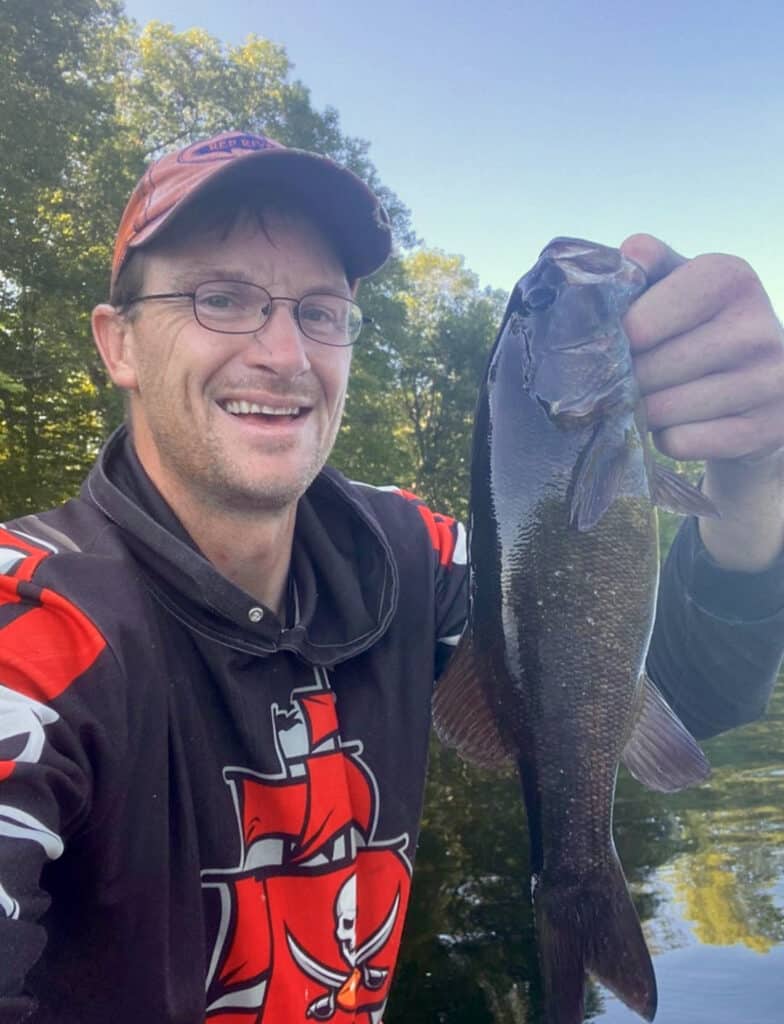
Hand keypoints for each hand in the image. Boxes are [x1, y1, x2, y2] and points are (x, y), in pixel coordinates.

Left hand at [620, 233, 783, 570]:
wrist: (760, 383)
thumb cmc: (699, 326)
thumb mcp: (678, 284)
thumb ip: (644, 266)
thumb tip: (617, 264)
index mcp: (730, 277)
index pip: (639, 324)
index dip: (615, 342)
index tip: (618, 345)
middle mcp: (756, 326)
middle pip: (647, 371)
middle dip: (626, 381)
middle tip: (630, 379)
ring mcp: (768, 382)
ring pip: (661, 411)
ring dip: (643, 412)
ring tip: (653, 398)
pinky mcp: (765, 429)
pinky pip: (680, 442)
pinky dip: (667, 438)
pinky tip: (679, 423)